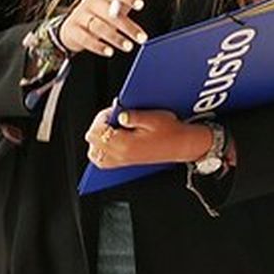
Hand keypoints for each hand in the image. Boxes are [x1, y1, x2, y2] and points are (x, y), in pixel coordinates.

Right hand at [58, 0, 146, 57]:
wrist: (73, 26)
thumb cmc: (100, 14)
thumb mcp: (113, 6)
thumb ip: (126, 1)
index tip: (140, 5)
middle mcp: (91, 2)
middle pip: (111, 14)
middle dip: (128, 26)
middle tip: (142, 38)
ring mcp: (80, 15)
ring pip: (99, 27)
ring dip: (115, 38)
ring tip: (129, 47)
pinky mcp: (72, 30)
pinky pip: (86, 39)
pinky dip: (98, 46)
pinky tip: (110, 51)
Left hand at [85, 106, 209, 169]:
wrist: (181, 145)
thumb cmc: (171, 132)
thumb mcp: (154, 118)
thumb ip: (134, 116)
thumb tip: (119, 114)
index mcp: (126, 144)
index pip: (97, 132)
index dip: (101, 118)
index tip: (112, 111)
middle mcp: (121, 155)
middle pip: (92, 142)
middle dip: (98, 126)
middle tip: (111, 117)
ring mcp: (122, 160)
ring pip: (94, 154)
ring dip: (97, 139)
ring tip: (110, 128)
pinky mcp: (125, 162)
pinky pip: (103, 161)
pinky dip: (101, 150)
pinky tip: (111, 140)